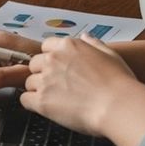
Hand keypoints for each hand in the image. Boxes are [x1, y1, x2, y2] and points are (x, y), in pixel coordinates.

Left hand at [21, 35, 140, 135]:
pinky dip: (33, 104)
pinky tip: (48, 108)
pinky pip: (25, 100)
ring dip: (39, 90)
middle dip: (43, 74)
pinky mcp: (41, 100)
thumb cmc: (119, 83)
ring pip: (29, 82)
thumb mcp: (110, 55)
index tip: (60, 69)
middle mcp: (53, 59)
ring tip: (59, 100)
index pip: (45, 48)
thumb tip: (85, 37)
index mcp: (67, 46)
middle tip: (60, 86)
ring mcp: (44, 79)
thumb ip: (94, 44)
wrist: (119, 106)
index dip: (52, 60)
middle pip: (34, 64)